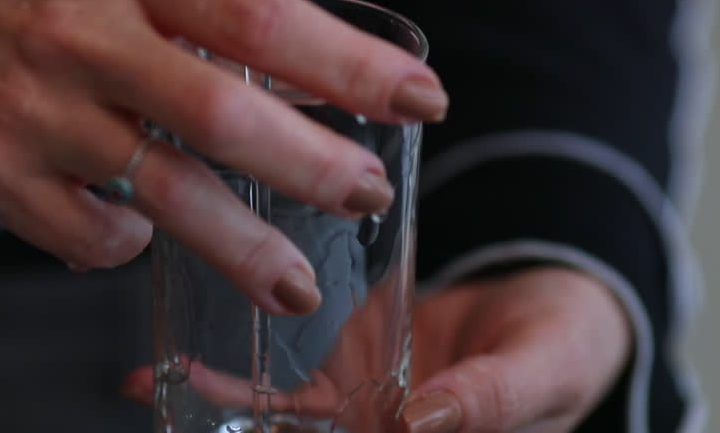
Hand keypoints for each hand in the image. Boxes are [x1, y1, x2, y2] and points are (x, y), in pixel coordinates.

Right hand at [0, 0, 447, 314]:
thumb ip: (206, 13)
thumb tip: (315, 83)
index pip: (261, 16)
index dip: (350, 66)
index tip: (417, 99)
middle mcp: (81, 32)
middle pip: (223, 114)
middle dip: (315, 166)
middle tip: (367, 192)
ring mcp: (33, 110)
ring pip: (166, 194)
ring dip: (247, 246)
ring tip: (296, 280)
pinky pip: (96, 236)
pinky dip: (133, 241)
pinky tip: (138, 221)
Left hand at [121, 266, 629, 432]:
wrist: (551, 299)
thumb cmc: (565, 340)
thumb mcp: (544, 366)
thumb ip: (493, 396)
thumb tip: (423, 421)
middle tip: (171, 411)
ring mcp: (359, 421)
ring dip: (214, 421)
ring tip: (154, 393)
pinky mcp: (342, 382)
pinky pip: (279, 398)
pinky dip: (228, 389)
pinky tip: (175, 372)